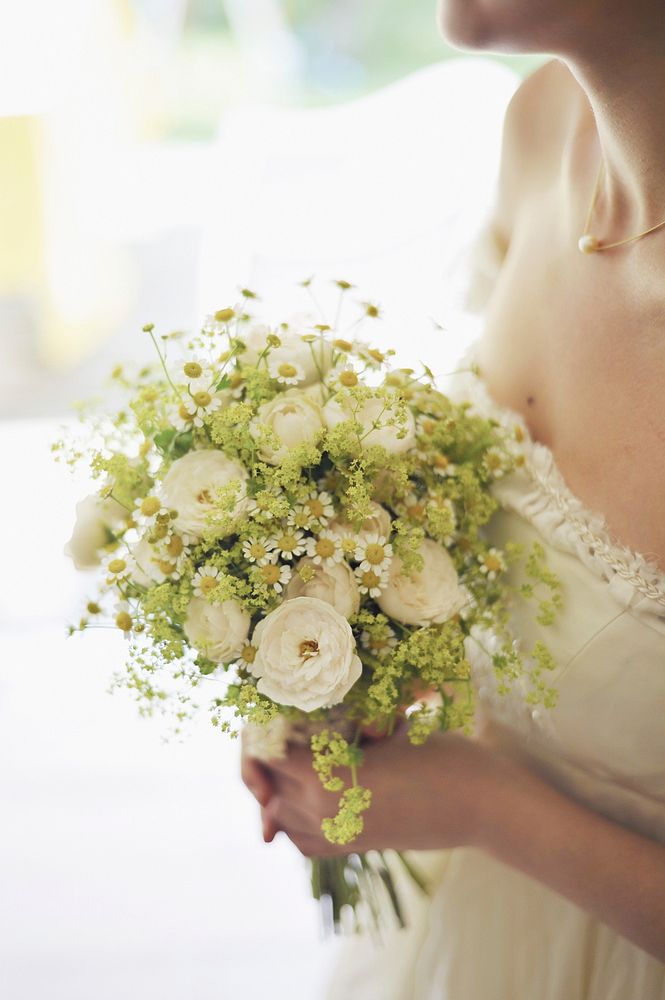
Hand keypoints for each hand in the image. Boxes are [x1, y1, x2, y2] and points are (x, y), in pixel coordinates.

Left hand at [242, 724, 503, 856]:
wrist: (481, 805)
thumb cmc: (439, 754)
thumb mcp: (384, 730)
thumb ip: (338, 727)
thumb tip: (296, 715)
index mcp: (325, 778)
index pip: (267, 753)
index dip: (263, 727)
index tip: (271, 706)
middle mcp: (321, 813)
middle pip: (267, 782)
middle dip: (268, 752)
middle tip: (284, 723)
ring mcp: (335, 835)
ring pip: (278, 812)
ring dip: (279, 782)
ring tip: (297, 750)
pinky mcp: (349, 846)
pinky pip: (301, 836)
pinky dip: (295, 814)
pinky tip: (310, 787)